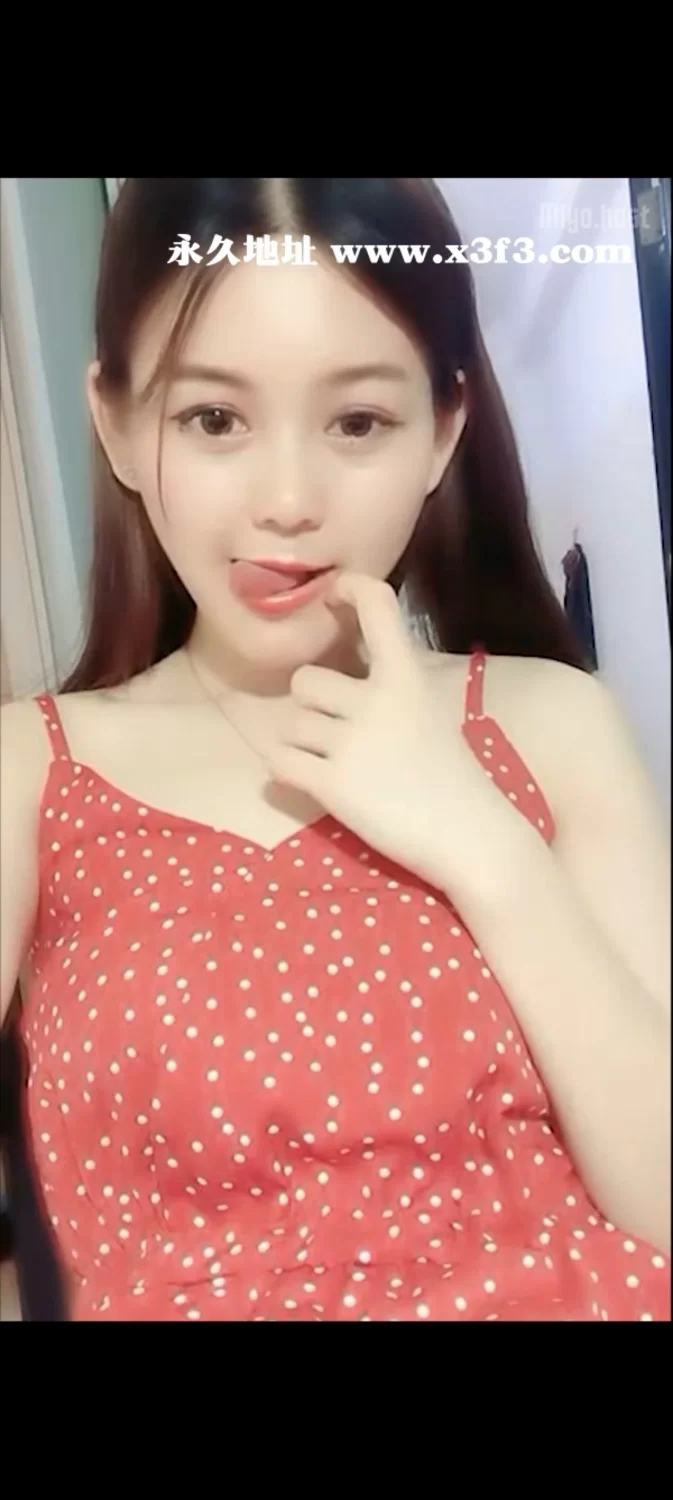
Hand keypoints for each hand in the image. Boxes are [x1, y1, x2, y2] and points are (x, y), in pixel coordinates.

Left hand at [266, 572, 516, 896]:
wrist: (472, 837)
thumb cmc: (456, 776)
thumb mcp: (431, 710)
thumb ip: (394, 684)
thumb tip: (355, 665)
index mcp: (408, 677)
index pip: (378, 606)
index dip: (348, 589)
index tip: (332, 595)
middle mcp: (377, 701)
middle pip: (305, 680)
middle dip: (312, 705)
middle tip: (335, 730)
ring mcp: (353, 743)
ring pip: (290, 724)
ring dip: (301, 743)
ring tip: (331, 764)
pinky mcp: (333, 786)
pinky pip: (280, 763)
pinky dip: (287, 771)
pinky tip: (308, 780)